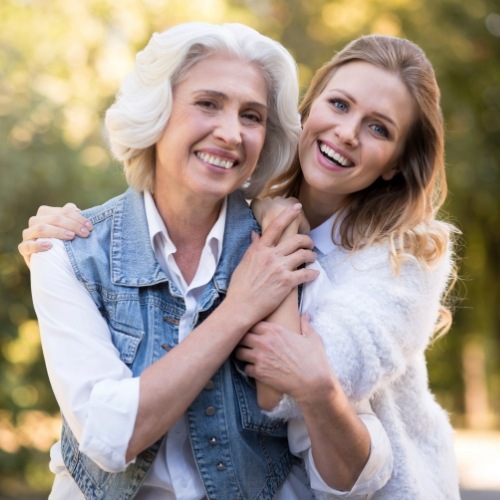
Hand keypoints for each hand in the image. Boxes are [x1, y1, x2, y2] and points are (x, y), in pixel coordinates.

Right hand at [18, 203, 92, 266]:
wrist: (51, 262)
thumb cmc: (62, 242)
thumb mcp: (69, 229)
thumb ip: (71, 217)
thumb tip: (76, 209)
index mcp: (45, 213)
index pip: (62, 211)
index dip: (78, 218)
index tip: (90, 226)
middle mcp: (35, 221)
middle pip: (53, 218)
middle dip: (72, 225)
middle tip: (85, 233)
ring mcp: (28, 235)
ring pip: (40, 228)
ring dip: (58, 232)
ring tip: (71, 236)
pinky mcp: (24, 249)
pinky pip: (26, 246)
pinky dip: (37, 244)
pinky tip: (49, 245)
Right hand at [225, 204, 317, 326]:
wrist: (241, 306)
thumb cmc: (239, 286)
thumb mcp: (244, 263)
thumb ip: (253, 248)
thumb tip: (256, 235)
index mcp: (259, 249)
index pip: (276, 226)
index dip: (288, 214)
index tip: (297, 207)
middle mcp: (270, 256)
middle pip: (296, 240)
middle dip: (307, 240)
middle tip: (310, 243)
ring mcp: (279, 269)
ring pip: (304, 254)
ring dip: (311, 255)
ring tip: (312, 258)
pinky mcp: (287, 282)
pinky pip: (306, 273)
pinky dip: (313, 273)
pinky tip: (314, 274)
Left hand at [236, 314, 335, 403]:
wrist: (313, 383)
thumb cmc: (314, 360)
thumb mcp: (313, 338)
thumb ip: (306, 324)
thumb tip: (306, 315)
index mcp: (275, 330)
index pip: (253, 323)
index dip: (253, 328)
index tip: (255, 332)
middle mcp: (264, 342)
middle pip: (242, 336)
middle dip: (243, 340)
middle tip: (246, 344)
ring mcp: (260, 358)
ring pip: (239, 352)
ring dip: (242, 354)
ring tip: (247, 357)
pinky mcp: (259, 373)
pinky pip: (245, 369)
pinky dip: (249, 369)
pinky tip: (255, 370)